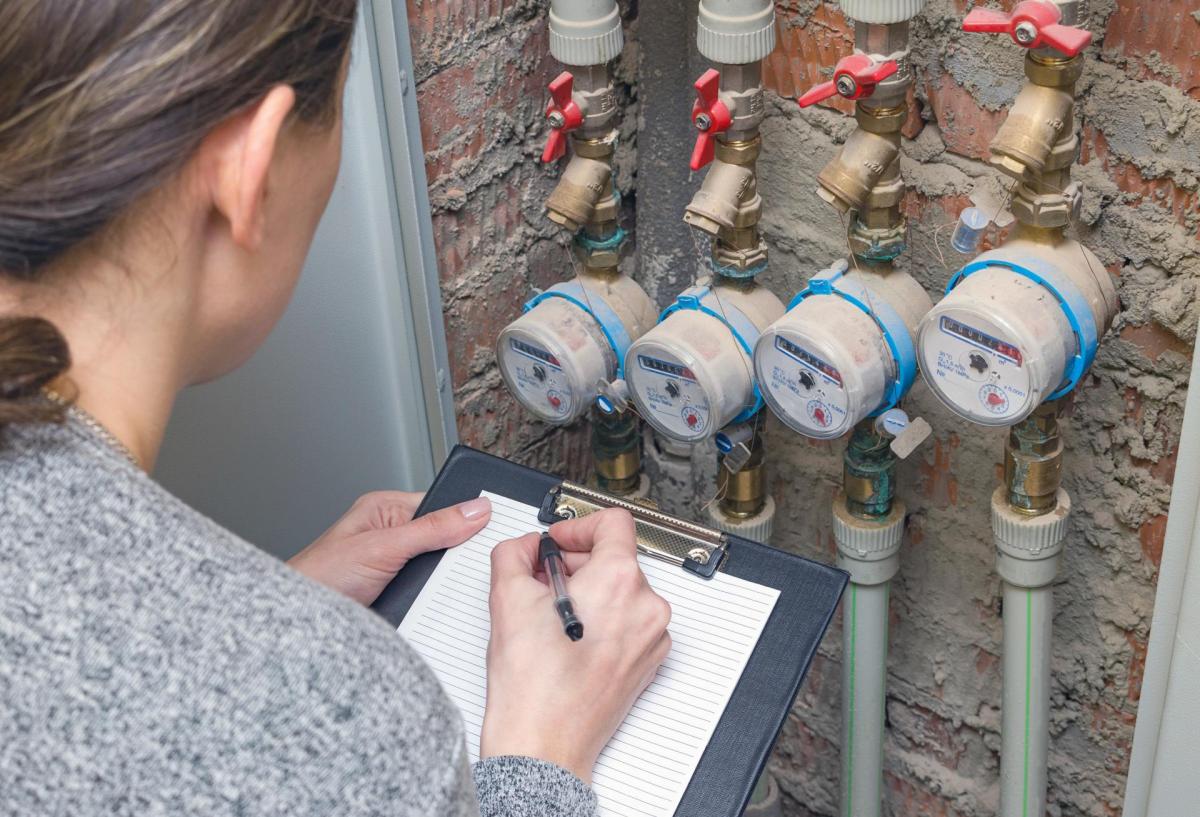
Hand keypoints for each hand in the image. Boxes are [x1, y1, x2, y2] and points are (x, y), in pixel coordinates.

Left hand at [289, 491, 491, 604]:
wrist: (297, 625)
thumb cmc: (319, 576)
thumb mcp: (383, 547)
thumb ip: (432, 529)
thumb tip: (474, 509)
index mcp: (386, 509)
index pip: (442, 504)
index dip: (466, 516)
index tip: (493, 526)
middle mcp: (392, 534)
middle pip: (444, 539)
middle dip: (455, 555)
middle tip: (468, 565)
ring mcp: (394, 566)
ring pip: (438, 570)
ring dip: (443, 583)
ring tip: (443, 589)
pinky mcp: (396, 593)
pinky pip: (428, 593)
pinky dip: (434, 601)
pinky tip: (436, 606)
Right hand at [479, 509, 671, 783]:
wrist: (544, 746)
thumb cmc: (533, 688)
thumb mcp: (506, 599)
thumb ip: (513, 553)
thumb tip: (525, 547)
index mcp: (619, 581)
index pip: (612, 523)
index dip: (577, 526)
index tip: (558, 543)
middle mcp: (647, 607)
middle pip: (615, 559)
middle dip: (576, 565)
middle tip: (543, 584)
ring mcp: (652, 638)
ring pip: (621, 592)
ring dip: (588, 594)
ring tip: (553, 619)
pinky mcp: (648, 663)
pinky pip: (628, 623)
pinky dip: (602, 622)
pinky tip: (569, 641)